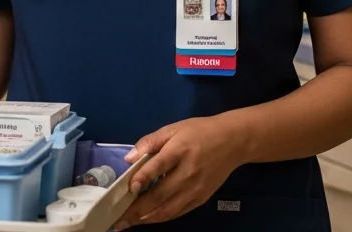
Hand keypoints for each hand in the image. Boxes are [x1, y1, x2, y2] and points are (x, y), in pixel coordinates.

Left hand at [112, 117, 245, 229]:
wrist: (233, 142)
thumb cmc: (200, 132)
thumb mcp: (174, 128)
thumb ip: (150, 142)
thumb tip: (130, 157)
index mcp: (180, 150)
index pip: (160, 165)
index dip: (144, 177)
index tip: (130, 188)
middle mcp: (188, 172)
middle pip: (161, 194)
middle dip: (138, 209)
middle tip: (118, 218)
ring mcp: (196, 188)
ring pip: (168, 209)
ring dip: (146, 218)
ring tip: (128, 222)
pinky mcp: (201, 198)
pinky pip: (178, 212)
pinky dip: (161, 218)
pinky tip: (147, 219)